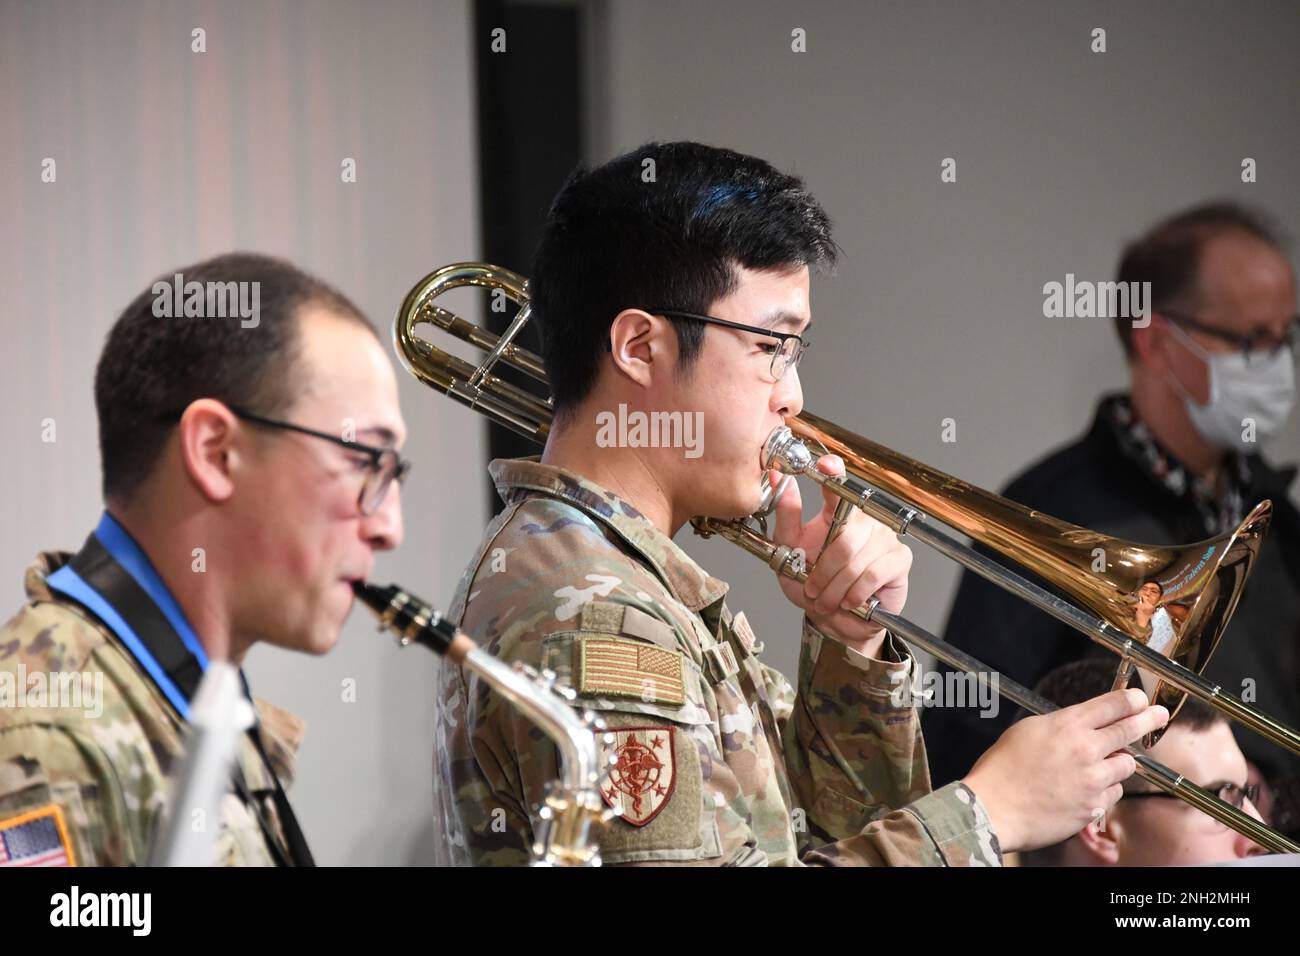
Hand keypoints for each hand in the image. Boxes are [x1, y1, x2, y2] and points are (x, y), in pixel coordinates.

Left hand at [771, 455, 911, 656]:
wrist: (834, 619)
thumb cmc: (813, 584)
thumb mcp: (789, 550)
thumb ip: (786, 514)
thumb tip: (778, 477)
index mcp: (838, 513)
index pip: (837, 485)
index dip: (833, 472)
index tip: (824, 464)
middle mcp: (864, 520)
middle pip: (845, 537)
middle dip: (824, 570)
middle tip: (813, 588)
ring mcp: (884, 537)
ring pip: (856, 559)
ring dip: (835, 587)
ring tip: (828, 599)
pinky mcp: (899, 559)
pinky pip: (873, 574)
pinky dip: (855, 592)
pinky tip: (849, 600)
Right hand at [962, 689, 1169, 851]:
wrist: (993, 809)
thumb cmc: (1002, 770)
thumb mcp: (1028, 731)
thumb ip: (1061, 725)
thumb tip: (1082, 724)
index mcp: (1066, 726)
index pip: (1112, 704)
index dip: (1132, 699)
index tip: (1141, 699)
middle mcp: (1085, 750)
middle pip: (1129, 729)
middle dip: (1148, 719)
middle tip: (1159, 715)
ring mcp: (1092, 780)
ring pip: (1126, 764)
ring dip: (1118, 762)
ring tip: (1101, 765)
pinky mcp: (1094, 806)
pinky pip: (1113, 793)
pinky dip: (1105, 790)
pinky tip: (1084, 790)